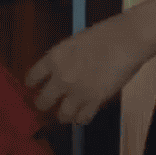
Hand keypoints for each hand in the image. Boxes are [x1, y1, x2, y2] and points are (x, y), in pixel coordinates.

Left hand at [26, 14, 153, 125]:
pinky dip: (81, 118)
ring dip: (63, 115)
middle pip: (42, 102)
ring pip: (62, 116)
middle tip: (46, 105)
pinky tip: (82, 114)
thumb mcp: (73, 44)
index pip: (31, 78)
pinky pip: (82, 118)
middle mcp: (61, 78)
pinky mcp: (95, 101)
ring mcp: (77, 92)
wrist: (124, 41)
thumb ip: (63, 60)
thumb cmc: (102, 36)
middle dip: (43, 105)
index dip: (31, 85)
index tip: (32, 88)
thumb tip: (58, 73)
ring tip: (65, 114)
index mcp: (53, 58)